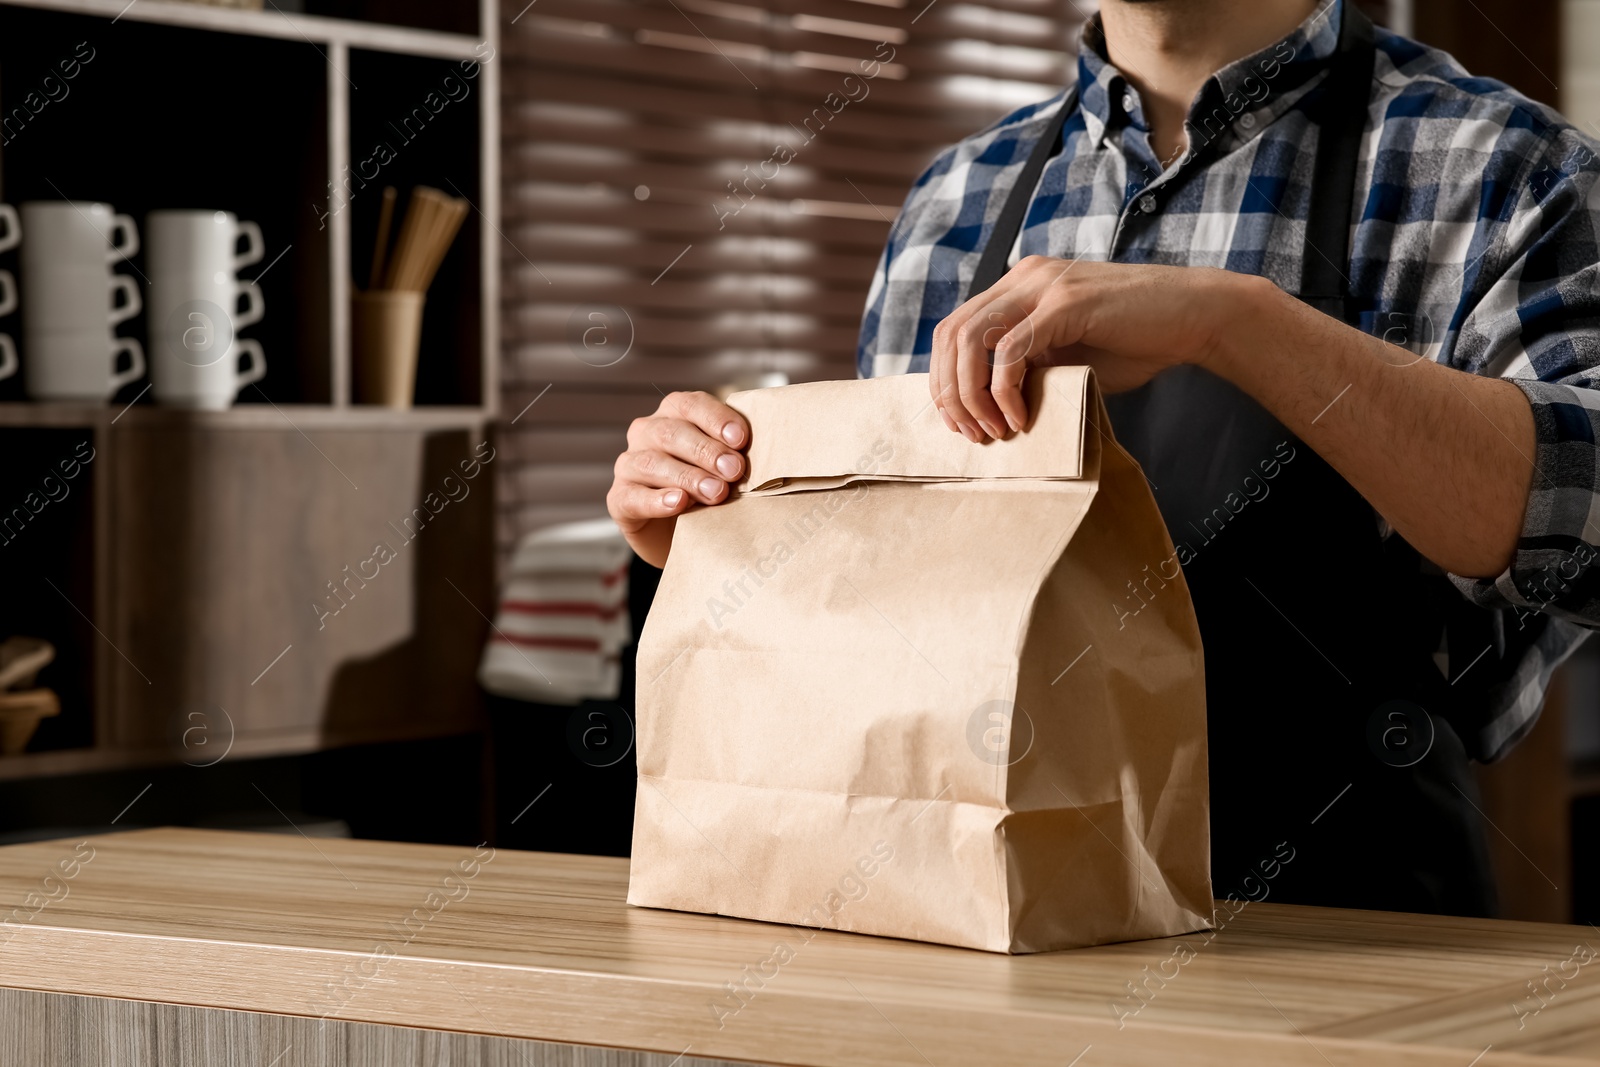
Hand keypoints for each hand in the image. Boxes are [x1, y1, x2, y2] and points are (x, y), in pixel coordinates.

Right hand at [608, 391, 749, 567]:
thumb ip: (736, 453)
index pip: (691, 405)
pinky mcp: (619, 499)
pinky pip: (633, 496)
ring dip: (688, 476)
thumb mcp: (724, 467)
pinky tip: (679, 503)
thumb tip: (771, 450)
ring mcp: (629, 465)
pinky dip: (657, 500)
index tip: (741, 439)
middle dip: (707, 451)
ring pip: (653, 463)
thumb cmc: (709, 490)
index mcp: (674, 415)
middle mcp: (647, 433)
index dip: (716, 419)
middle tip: (734, 471)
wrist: (683, 534)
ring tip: (716, 492)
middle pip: (672, 433)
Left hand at [930, 257, 1245, 439]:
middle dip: (949, 391)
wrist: (1193, 318)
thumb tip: (985, 404)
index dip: (944, 379)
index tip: (958, 423)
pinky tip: (1019, 418)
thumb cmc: (1135, 342)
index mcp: (1018, 286)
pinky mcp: (1066, 304)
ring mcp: (1043, 286)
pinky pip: (1011, 350)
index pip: (954, 329)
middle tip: (970, 434)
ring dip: (971, 394)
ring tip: (992, 431)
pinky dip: (1005, 390)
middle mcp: (1023, 278)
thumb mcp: (1066, 355)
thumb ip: (1027, 366)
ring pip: (972, 340)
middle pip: (951, 333)